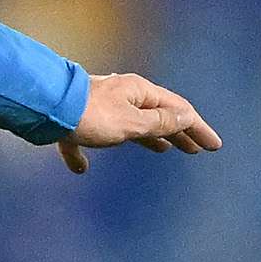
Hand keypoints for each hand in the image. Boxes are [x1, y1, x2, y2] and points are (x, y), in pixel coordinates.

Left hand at [61, 73, 221, 173]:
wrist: (46, 107)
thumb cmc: (91, 115)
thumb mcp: (132, 122)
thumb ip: (160, 123)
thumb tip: (186, 118)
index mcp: (139, 92)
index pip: (177, 110)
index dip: (198, 128)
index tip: (214, 146)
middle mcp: (121, 96)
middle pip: (157, 116)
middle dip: (178, 133)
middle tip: (196, 150)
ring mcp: (99, 108)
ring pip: (130, 125)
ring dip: (149, 138)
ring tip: (164, 150)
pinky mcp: (74, 122)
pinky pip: (84, 140)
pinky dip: (84, 154)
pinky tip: (80, 169)